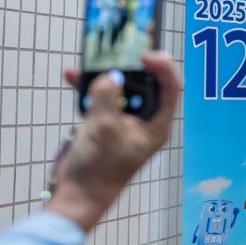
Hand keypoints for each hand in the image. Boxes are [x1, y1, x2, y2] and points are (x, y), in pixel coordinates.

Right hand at [50, 52, 179, 231]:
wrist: (77, 195)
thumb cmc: (98, 168)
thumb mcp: (103, 128)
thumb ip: (107, 96)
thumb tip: (110, 76)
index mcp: (156, 125)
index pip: (170, 88)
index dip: (162, 67)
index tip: (144, 55)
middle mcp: (144, 121)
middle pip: (145, 84)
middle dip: (131, 66)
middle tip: (118, 49)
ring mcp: (124, 122)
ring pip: (121, 90)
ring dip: (106, 74)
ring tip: (94, 58)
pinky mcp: (105, 124)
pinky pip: (101, 99)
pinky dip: (89, 88)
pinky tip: (75, 76)